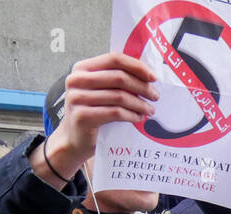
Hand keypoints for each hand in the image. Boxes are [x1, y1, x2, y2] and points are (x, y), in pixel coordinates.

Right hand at [34, 52, 158, 186]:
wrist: (75, 138)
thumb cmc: (92, 112)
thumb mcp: (100, 91)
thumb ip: (115, 80)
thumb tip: (147, 75)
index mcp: (82, 68)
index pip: (114, 59)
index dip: (137, 66)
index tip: (153, 77)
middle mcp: (77, 80)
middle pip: (119, 77)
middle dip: (142, 87)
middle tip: (155, 96)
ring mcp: (77, 98)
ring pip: (119, 96)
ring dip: (139, 104)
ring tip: (150, 110)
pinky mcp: (82, 116)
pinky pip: (115, 113)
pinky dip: (131, 115)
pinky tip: (139, 118)